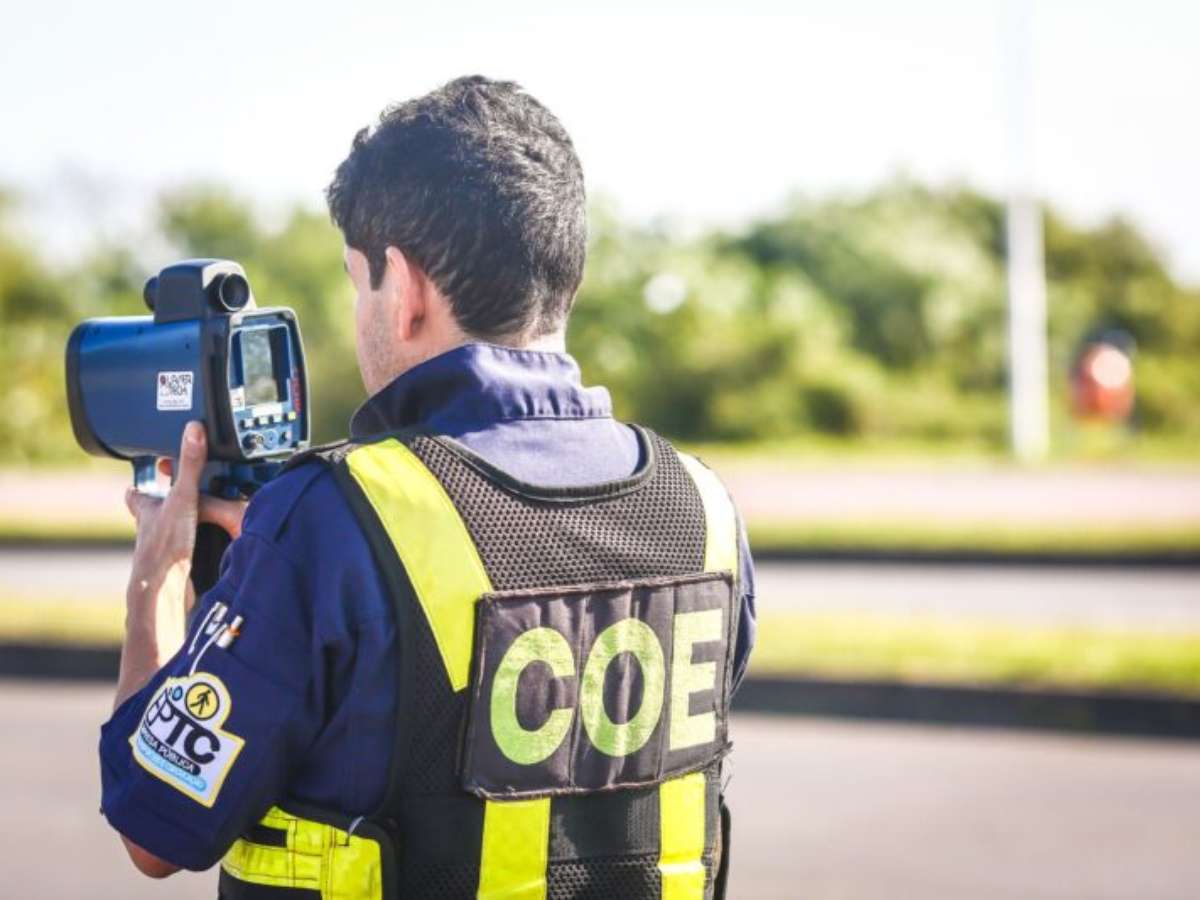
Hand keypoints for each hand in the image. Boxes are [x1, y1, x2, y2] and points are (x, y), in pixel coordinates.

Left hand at [116, 422, 246, 707]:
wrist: (165, 597)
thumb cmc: (164, 549)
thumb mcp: (183, 499)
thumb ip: (190, 465)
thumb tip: (194, 429)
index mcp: (149, 513)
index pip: (139, 495)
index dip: (142, 486)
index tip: (146, 476)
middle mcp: (152, 534)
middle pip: (155, 518)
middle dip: (167, 509)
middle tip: (182, 498)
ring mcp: (166, 555)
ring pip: (174, 539)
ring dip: (187, 531)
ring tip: (207, 522)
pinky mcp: (180, 572)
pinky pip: (191, 556)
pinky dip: (201, 552)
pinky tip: (213, 552)